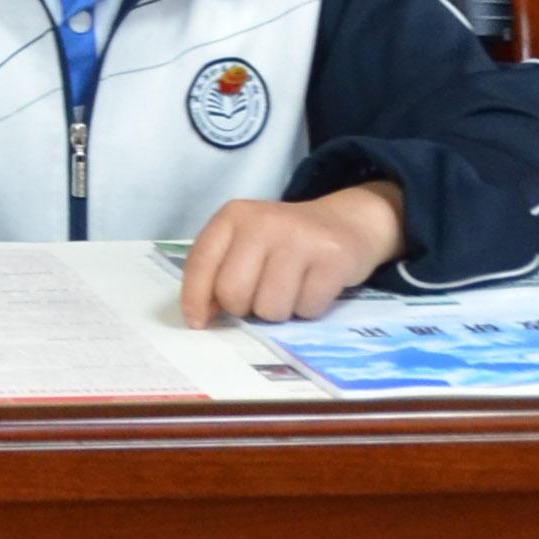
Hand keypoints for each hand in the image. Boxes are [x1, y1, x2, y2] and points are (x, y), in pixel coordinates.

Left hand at [178, 182, 404, 328]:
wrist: (344, 223)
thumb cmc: (285, 241)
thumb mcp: (245, 243)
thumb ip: (218, 271)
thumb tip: (200, 316)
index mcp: (233, 216)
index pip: (201, 262)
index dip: (194, 298)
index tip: (197, 321)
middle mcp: (263, 222)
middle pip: (233, 293)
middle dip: (243, 308)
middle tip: (259, 297)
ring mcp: (299, 239)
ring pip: (270, 308)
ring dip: (279, 311)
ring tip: (289, 288)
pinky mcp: (332, 259)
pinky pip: (306, 310)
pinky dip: (308, 308)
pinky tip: (313, 286)